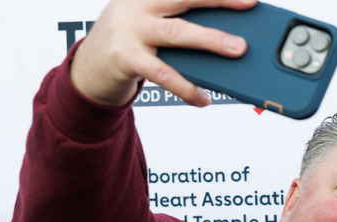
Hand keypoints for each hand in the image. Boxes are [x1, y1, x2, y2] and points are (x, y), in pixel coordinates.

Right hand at [70, 0, 256, 107]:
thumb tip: (226, 34)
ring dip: (210, 41)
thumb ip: (179, 21)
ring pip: (177, 33)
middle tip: (248, 4)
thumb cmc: (131, 43)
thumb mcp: (151, 23)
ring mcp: (131, 30)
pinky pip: (164, 74)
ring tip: (237, 50)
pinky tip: (203, 97)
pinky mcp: (126, 58)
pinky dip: (187, 87)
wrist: (88, 68)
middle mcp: (138, 4)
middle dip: (220, 0)